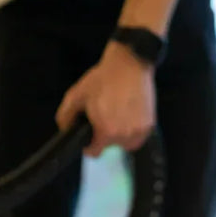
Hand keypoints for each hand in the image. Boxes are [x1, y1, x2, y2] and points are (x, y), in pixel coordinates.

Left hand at [55, 42, 155, 156]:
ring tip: (116, 114)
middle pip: (109, 146)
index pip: (94, 152)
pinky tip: (127, 113)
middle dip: (104, 135)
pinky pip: (137, 136)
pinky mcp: (150, 125)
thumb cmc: (103, 78)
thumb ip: (65, 116)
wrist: (129, 63)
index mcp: (106, 131)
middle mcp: (125, 136)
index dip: (88, 144)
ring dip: (119, 134)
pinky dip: (132, 129)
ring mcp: (139, 131)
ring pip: (124, 143)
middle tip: (103, 115)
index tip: (89, 133)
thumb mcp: (76, 95)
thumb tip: (65, 130)